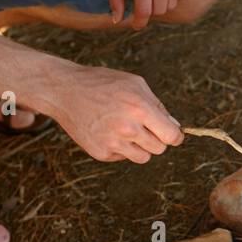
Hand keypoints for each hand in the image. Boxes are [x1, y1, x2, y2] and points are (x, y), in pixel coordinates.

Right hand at [48, 64, 183, 162]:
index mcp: (139, 108)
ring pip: (143, 157)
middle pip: (159, 148)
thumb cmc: (103, 84)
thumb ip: (158, 106)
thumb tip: (176, 127)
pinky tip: (108, 131)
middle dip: (156, 139)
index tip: (174, 135)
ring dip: (140, 147)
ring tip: (126, 129)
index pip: (171, 136)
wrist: (65, 91)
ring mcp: (113, 143)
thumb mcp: (135, 84)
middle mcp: (127, 128)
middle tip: (143, 127)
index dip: (176, 137)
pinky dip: (121, 148)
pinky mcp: (101, 153)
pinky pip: (124, 157)